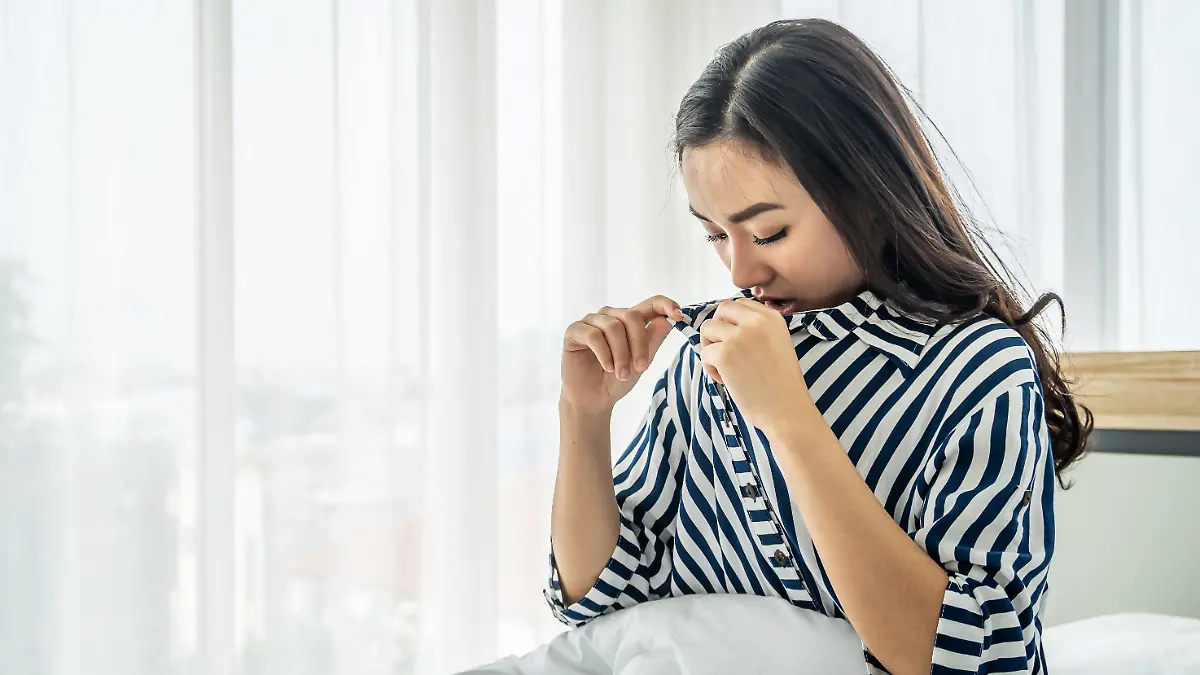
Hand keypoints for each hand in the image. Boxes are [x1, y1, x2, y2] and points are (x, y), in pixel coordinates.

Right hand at [561, 295, 683, 416]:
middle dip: (639, 344)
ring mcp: (591, 322)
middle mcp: (610, 316)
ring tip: (621, 374)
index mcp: (629, 321)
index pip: (650, 303)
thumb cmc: (617, 380)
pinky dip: (604, 354)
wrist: (593, 400)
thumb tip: (669, 320)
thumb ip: (653, 339)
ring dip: (621, 354)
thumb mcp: (641, 362)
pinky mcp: (574, 331)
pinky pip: (593, 336)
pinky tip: (608, 367)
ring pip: (613, 327)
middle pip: (631, 316)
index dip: (665, 304)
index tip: (678, 315)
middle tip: (641, 368)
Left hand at [699, 298, 817, 434]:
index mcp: (772, 317)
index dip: (731, 322)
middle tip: (725, 352)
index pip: (739, 304)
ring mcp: (739, 336)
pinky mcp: (725, 354)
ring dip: (710, 347)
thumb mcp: (778, 344)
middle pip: (721, 310)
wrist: (787, 410)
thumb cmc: (781, 384)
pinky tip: (726, 380)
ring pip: (707, 328)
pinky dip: (710, 367)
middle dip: (717, 330)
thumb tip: (726, 324)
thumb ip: (757, 329)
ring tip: (724, 367)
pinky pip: (704, 353)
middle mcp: (756, 321)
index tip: (736, 342)